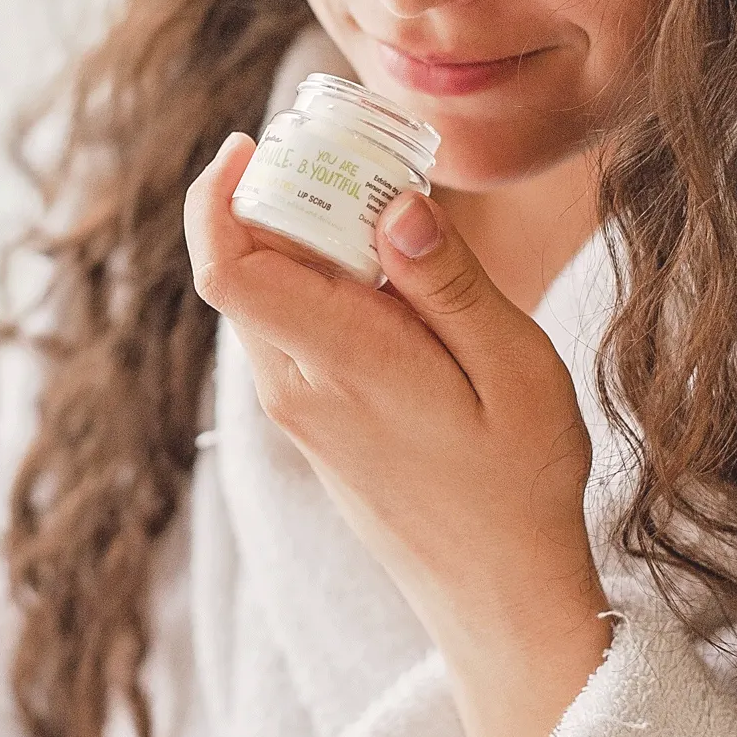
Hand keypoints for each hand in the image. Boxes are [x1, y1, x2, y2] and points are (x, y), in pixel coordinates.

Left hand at [185, 132, 610, 736]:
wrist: (500, 594)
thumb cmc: (520, 481)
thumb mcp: (512, 369)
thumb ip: (448, 282)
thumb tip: (390, 205)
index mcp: (339, 365)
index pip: (229, 269)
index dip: (216, 195)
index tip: (249, 141)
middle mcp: (294, 386)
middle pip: (241, 266)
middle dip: (271, 194)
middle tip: (342, 146)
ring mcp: (294, 407)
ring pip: (263, 295)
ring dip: (298, 237)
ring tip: (376, 203)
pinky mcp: (308, 418)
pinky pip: (287, 327)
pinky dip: (315, 281)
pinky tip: (383, 272)